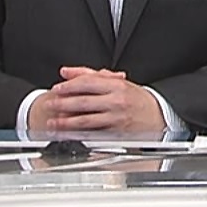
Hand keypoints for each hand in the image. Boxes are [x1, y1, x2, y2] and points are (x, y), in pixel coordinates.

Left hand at [32, 66, 167, 134]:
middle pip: (84, 101)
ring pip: (86, 120)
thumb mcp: (117, 82)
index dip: (69, 86)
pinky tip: (69, 134)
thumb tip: (66, 72)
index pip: (87, 83)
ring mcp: (117, 118)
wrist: (157, 116)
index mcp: (116, 85)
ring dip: (67, 122)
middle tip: (50, 105)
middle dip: (63, 104)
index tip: (57, 89)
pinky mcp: (117, 133)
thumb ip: (90, 74)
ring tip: (54, 122)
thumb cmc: (135, 98)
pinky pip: (94, 134)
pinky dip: (79, 134)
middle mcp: (117, 101)